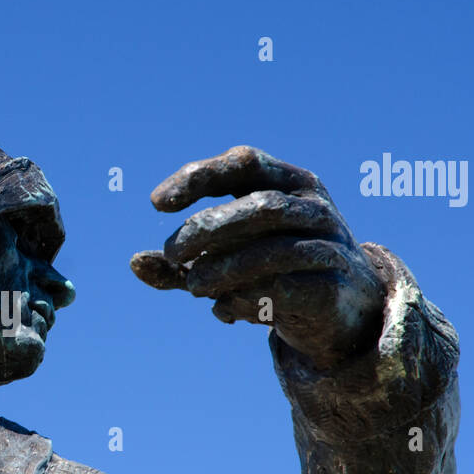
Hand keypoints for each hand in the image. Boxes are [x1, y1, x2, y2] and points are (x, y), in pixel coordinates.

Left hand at [131, 146, 386, 370]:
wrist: (339, 310)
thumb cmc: (271, 271)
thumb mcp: (223, 261)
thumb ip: (180, 263)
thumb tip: (134, 263)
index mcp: (288, 181)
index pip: (243, 163)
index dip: (199, 177)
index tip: (157, 203)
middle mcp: (312, 207)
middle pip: (259, 206)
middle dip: (208, 228)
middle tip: (173, 252)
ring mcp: (328, 246)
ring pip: (273, 250)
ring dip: (223, 268)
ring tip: (193, 287)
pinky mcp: (330, 288)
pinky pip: (285, 289)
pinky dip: (246, 299)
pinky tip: (223, 311)